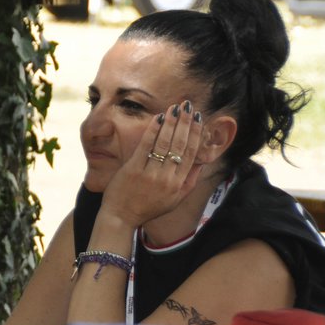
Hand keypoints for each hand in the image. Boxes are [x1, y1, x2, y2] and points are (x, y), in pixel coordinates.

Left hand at [100, 99, 206, 228]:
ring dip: (171, 123)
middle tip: (189, 107)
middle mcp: (167, 178)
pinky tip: (159, 118)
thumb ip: (190, 181)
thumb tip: (202, 161)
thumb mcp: (175, 199)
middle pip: (180, 145)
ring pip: (165, 143)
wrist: (121, 217)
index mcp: (178, 184)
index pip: (192, 154)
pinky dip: (153, 130)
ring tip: (176, 108)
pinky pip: (146, 146)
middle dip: (186, 123)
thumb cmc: (148, 208)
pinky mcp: (133, 169)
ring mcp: (150, 173)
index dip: (196, 134)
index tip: (199, 119)